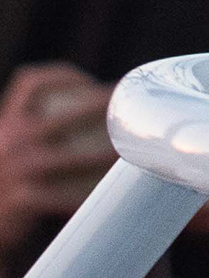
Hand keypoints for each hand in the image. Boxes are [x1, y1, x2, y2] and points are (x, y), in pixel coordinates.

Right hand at [0, 66, 115, 252]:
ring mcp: (16, 171)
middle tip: (127, 108)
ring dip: (103, 156)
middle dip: (101, 107)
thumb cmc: (3, 182)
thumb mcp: (6, 149)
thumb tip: (89, 113)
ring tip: (126, 154)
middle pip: (65, 117)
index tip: (88, 82)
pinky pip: (63, 195)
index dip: (61, 76)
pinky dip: (85, 193)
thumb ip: (30, 133)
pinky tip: (104, 192)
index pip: (29, 84)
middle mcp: (10, 142)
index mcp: (6, 124)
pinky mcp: (21, 200)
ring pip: (72, 159)